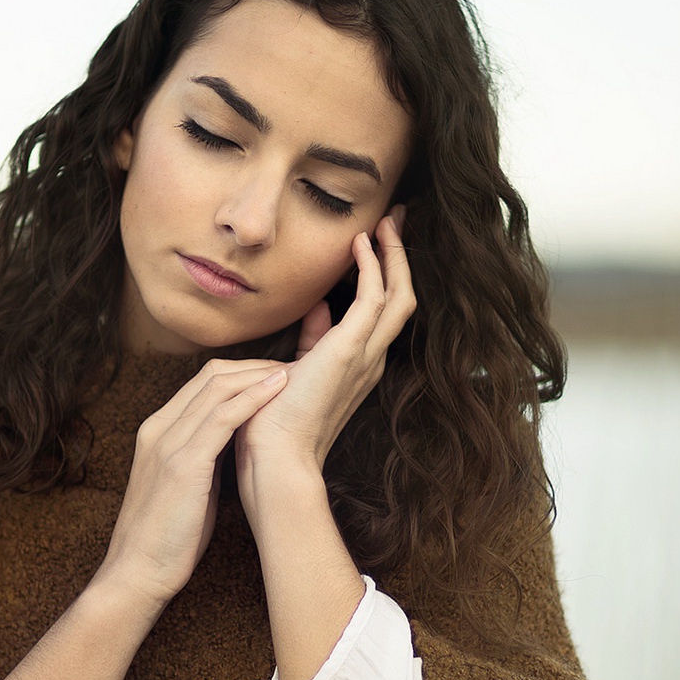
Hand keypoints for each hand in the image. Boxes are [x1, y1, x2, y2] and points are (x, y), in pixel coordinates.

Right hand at [93, 358, 286, 608]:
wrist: (138, 571)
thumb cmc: (168, 535)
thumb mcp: (185, 484)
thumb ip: (203, 456)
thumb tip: (237, 442)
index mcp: (158, 431)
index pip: (203, 383)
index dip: (243, 372)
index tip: (277, 376)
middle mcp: (159, 428)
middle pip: (211, 375)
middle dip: (255, 366)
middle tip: (293, 369)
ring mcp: (168, 443)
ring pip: (217, 388)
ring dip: (259, 375)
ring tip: (293, 373)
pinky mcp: (182, 463)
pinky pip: (222, 417)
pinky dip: (252, 398)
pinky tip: (277, 390)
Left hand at [235, 206, 414, 481]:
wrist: (277, 460)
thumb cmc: (277, 424)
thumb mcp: (298, 370)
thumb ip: (313, 338)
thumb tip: (317, 305)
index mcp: (360, 366)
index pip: (384, 311)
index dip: (385, 273)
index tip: (376, 239)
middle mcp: (372, 360)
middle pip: (403, 297)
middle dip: (400, 256)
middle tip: (396, 219)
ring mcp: (367, 357)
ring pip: (399, 295)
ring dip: (394, 255)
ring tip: (388, 221)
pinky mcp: (351, 351)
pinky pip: (375, 299)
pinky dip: (373, 268)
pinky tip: (361, 243)